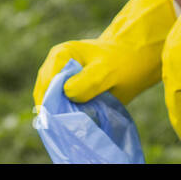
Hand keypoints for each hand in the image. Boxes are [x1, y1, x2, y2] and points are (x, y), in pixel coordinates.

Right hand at [34, 0, 178, 107]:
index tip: (67, 118)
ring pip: (50, 102)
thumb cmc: (123, 63)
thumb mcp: (107, 71)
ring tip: (77, 121)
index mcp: (60, 55)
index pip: (47, 84)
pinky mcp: (66, 88)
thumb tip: (66, 94)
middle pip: (45, 94)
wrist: (135, 60)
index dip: (54, 103)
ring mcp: (59, 76)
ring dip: (61, 113)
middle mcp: (54, 65)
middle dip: (55, 110)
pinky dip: (66, 114)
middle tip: (72, 123)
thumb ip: (87, 82)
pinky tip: (79, 119)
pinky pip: (59, 105)